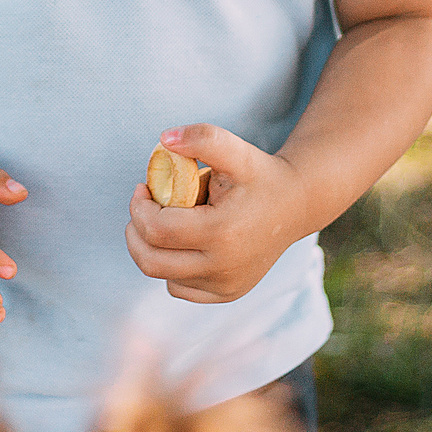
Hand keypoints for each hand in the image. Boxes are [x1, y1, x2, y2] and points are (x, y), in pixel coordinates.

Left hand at [125, 123, 311, 302]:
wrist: (296, 205)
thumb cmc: (260, 175)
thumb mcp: (235, 150)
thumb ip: (201, 138)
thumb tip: (163, 140)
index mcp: (221, 233)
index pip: (155, 230)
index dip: (139, 207)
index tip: (143, 187)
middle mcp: (223, 267)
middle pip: (151, 260)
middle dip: (135, 231)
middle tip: (144, 207)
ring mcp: (225, 285)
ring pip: (162, 275)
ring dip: (153, 248)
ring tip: (167, 221)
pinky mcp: (227, 293)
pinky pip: (179, 288)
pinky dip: (170, 267)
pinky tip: (181, 243)